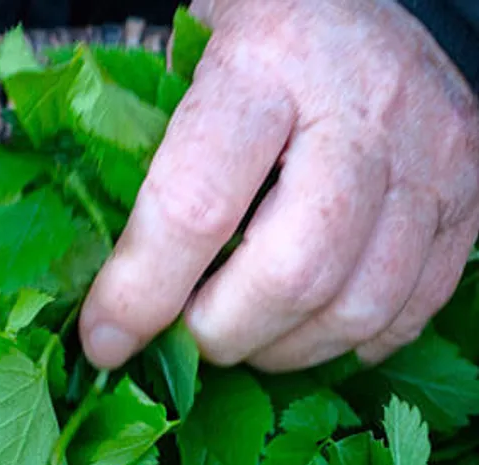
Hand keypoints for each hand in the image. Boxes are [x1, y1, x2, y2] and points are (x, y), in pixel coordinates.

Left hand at [78, 0, 478, 371]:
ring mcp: (431, 156)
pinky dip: (347, 339)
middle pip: (292, 272)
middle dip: (219, 333)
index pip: (196, 204)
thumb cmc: (262, 34)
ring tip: (239, 336)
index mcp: (267, 62)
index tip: (104, 338)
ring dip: (281, 348)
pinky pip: (411, 306)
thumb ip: (152, 156)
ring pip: (357, 305)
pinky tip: (304, 327)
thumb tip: (115, 283)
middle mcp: (364, 108)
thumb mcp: (189, 58)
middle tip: (183, 337)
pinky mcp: (470, 196)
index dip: (141, 292)